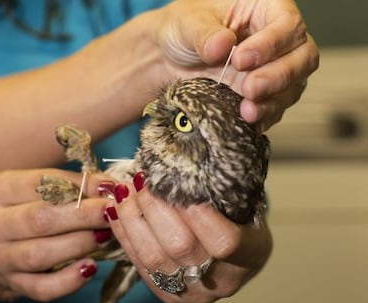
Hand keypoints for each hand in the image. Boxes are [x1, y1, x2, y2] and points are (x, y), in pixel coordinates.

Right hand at [0, 169, 113, 300]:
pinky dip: (69, 280)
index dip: (78, 186)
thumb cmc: (32, 204)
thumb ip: (76, 184)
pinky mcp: (12, 283)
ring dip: (79, 245)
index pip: (39, 184)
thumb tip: (109, 187)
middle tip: (110, 214)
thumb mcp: (45, 185)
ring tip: (105, 236)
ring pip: (39, 255)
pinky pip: (41, 288)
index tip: (108, 189)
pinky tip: (90, 268)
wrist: (3, 238)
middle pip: (39, 220)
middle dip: (82, 216)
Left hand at [106, 182, 271, 302]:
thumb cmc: (239, 221)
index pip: (225, 241)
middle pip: (181, 247)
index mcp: (251, 255)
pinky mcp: (167, 294)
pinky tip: (117, 210)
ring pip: (152, 257)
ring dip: (132, 218)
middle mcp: (223, 281)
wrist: (233, 258)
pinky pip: (139, 264)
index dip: (198, 214)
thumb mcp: (245, 203)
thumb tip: (192, 153)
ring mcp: (192, 292)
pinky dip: (124, 233)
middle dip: (154, 207)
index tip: (177, 182)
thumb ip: (223, 187)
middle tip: (141, 179)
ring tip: (123, 190)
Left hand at [154, 0, 318, 130]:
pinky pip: (275, 109)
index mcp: (264, 10)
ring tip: (247, 111)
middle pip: (302, 58)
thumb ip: (204, 33)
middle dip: (278, 76)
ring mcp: (271, 71)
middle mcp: (275, 41)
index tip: (241, 60)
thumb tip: (223, 45)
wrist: (168, 60)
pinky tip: (247, 122)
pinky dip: (263, 117)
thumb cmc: (183, 30)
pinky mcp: (262, 96)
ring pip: (293, 87)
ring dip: (272, 102)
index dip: (270, 44)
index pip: (287, 25)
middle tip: (249, 88)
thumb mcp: (187, 23)